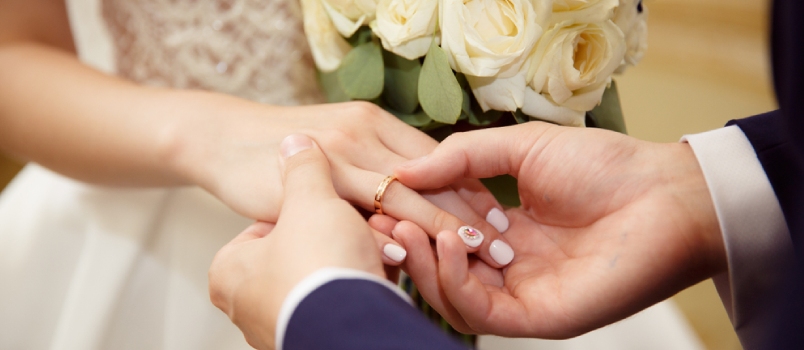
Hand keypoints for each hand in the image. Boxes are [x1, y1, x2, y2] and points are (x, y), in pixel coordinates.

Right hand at [171, 95, 512, 266]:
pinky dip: (386, 238)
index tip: (497, 219)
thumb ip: (375, 162)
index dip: (469, 189)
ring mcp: (337, 156)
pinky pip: (357, 215)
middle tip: (501, 245)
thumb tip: (417, 197)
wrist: (223, 138)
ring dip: (438, 227)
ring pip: (400, 195)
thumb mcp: (339, 141)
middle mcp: (362, 133)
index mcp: (374, 123)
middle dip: (466, 213)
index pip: (436, 157)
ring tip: (472, 254)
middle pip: (427, 176)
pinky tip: (409, 259)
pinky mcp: (310, 185)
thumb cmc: (284, 143)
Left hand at [208, 134, 385, 348]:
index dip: (310, 203)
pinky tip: (384, 266)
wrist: (353, 329)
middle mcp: (248, 300)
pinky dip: (363, 280)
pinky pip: (342, 298)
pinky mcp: (319, 334)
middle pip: (303, 248)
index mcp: (230, 268)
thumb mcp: (309, 201)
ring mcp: (282, 321)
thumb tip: (297, 141)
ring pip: (326, 274)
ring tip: (383, 242)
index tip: (336, 196)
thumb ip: (303, 167)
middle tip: (370, 218)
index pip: (269, 222)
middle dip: (341, 231)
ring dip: (358, 254)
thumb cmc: (319, 263)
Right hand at [391, 122, 726, 336]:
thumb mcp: (522, 148)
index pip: (443, 235)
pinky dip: (456, 282)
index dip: (412, 219)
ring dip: (424, 267)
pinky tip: (447, 244)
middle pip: (441, 272)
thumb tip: (403, 170)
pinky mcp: (540, 317)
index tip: (385, 195)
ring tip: (409, 230)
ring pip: (453, 300)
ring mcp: (524, 295)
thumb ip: (463, 157)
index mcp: (506, 232)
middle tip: (386, 218)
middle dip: (408, 247)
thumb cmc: (605, 167)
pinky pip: (482, 314)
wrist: (664, 192)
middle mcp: (510, 269)